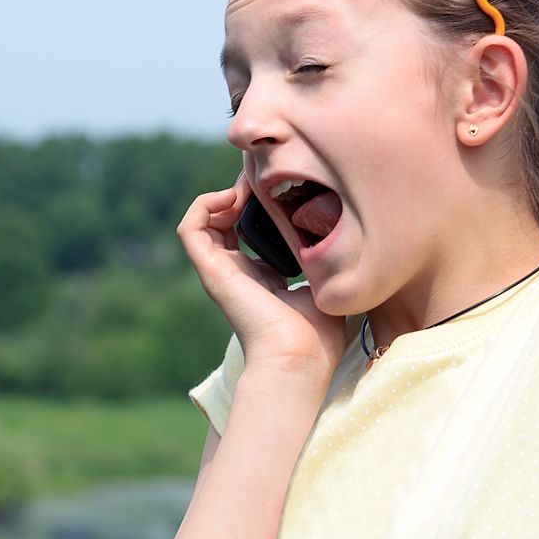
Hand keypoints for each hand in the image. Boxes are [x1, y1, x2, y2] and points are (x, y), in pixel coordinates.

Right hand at [176, 171, 346, 372]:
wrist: (301, 358)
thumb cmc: (319, 336)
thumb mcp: (326, 288)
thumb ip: (328, 265)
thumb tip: (348, 244)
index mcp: (263, 279)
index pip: (249, 234)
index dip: (260, 206)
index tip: (283, 189)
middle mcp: (238, 274)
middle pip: (225, 222)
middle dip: (242, 194)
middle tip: (266, 179)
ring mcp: (222, 273)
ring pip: (203, 222)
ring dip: (222, 195)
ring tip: (248, 187)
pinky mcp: (212, 272)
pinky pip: (190, 229)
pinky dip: (205, 205)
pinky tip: (234, 197)